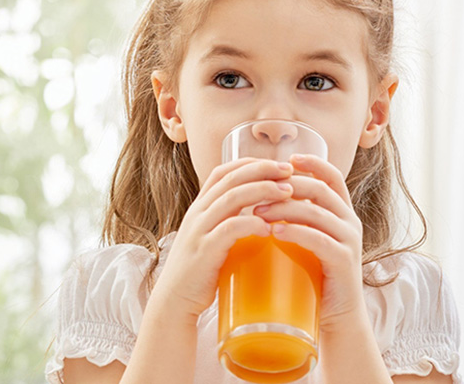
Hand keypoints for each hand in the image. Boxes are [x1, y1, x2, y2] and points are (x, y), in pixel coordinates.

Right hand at [149, 158, 294, 318]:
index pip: (223, 172)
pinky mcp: (204, 252)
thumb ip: (229, 225)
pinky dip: (250, 224)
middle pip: (230, 179)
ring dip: (262, 191)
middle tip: (289, 170)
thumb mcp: (211, 239)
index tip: (277, 164)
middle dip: (261, 170)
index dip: (249, 163)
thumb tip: (263, 218)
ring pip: (231, 199)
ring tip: (287, 192)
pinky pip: (229, 230)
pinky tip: (269, 227)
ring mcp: (199, 231)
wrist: (174, 300)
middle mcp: (198, 214)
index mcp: (200, 208)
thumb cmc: (200, 272)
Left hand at [253, 154, 365, 329]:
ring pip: (317, 213)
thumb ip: (292, 219)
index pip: (333, 176)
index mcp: (341, 212)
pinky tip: (275, 232)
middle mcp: (349, 222)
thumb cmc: (313, 274)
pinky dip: (297, 233)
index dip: (313, 163)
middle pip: (320, 190)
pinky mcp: (344, 262)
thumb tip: (256, 198)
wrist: (335, 315)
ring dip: (284, 208)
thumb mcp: (305, 239)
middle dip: (287, 185)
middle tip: (256, 190)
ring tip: (257, 211)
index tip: (288, 157)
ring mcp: (349, 241)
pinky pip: (321, 240)